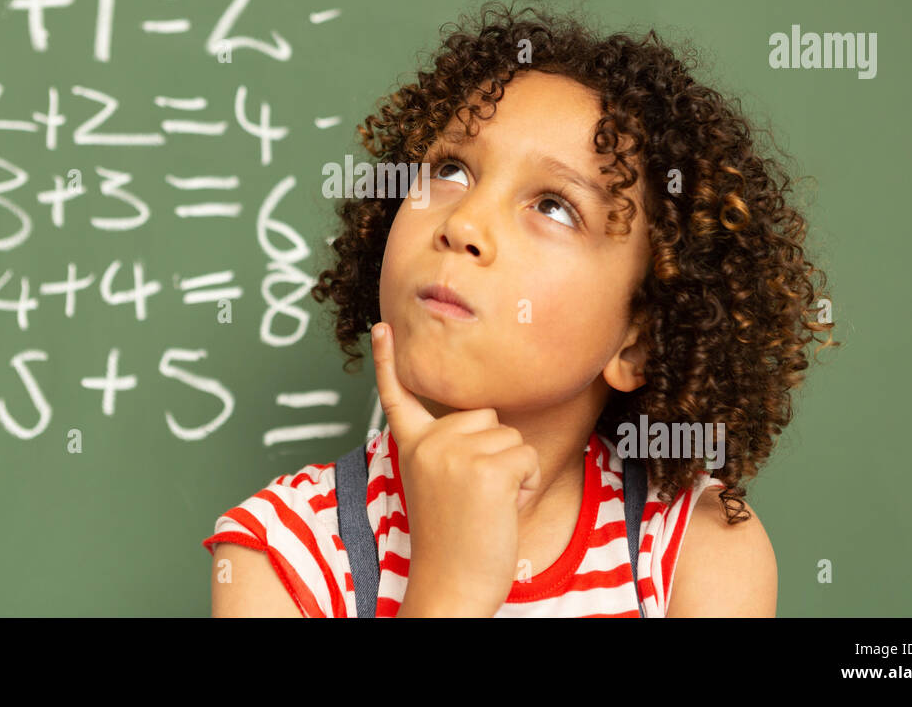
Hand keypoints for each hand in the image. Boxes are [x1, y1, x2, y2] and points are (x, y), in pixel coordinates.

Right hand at [373, 321, 540, 616]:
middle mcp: (429, 443)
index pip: (398, 395)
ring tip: (487, 506)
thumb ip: (449, 450)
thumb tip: (481, 421)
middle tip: (475, 497)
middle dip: (495, 451)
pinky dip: (527, 484)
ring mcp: (456, 453)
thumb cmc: (454, 542)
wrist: (451, 587)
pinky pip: (528, 457)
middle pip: (487, 416)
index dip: (389, 360)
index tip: (384, 325)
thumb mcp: (440, 486)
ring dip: (513, 471)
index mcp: (412, 446)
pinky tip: (502, 510)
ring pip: (512, 437)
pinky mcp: (487, 468)